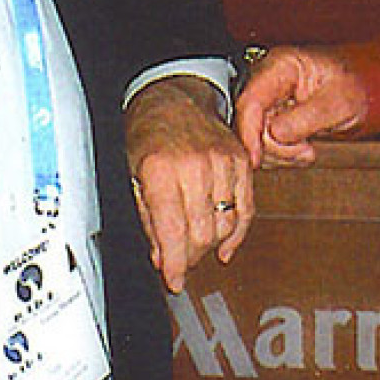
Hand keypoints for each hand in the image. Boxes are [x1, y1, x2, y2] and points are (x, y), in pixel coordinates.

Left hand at [125, 74, 253, 292]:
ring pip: (225, 225)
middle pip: (202, 233)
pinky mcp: (241, 163)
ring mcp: (222, 163)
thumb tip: (162, 258)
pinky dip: (237, 234)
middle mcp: (195, 166)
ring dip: (210, 246)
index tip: (174, 281)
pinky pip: (246, 209)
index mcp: (161, 170)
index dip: (175, 264)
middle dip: (190, 257)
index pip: (173, 231)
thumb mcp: (132, 176)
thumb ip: (148, 219)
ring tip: (196, 249)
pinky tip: (225, 248)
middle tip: (180, 263)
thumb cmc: (147, 135)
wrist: (173, 97)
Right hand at [234, 46, 368, 166]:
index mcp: (281, 66)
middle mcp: (266, 82)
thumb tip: (275, 134)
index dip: (248, 132)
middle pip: (248, 123)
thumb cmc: (350, 87)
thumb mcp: (340, 102)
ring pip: (253, 138)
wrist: (358, 91)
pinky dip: (281, 155)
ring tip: (307, 148)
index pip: (250, 100)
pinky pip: (263, 145)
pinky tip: (302, 149)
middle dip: (274, 146)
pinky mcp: (268, 119)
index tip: (256, 158)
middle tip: (305, 149)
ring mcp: (265, 101)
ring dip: (280, 153)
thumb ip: (308, 117)